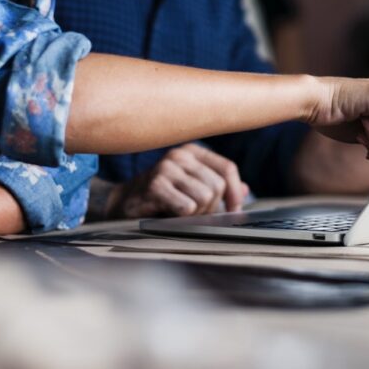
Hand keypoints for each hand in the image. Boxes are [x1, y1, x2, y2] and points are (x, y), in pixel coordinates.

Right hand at [109, 143, 249, 217]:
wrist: (123, 203)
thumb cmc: (162, 196)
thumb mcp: (191, 187)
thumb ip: (217, 185)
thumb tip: (245, 190)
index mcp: (193, 151)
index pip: (227, 168)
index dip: (235, 193)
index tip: (234, 211)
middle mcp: (181, 154)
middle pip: (217, 186)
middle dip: (211, 207)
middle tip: (195, 214)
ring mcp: (167, 167)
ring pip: (204, 197)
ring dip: (196, 214)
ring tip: (180, 213)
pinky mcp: (155, 184)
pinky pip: (187, 206)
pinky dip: (183, 217)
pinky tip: (169, 213)